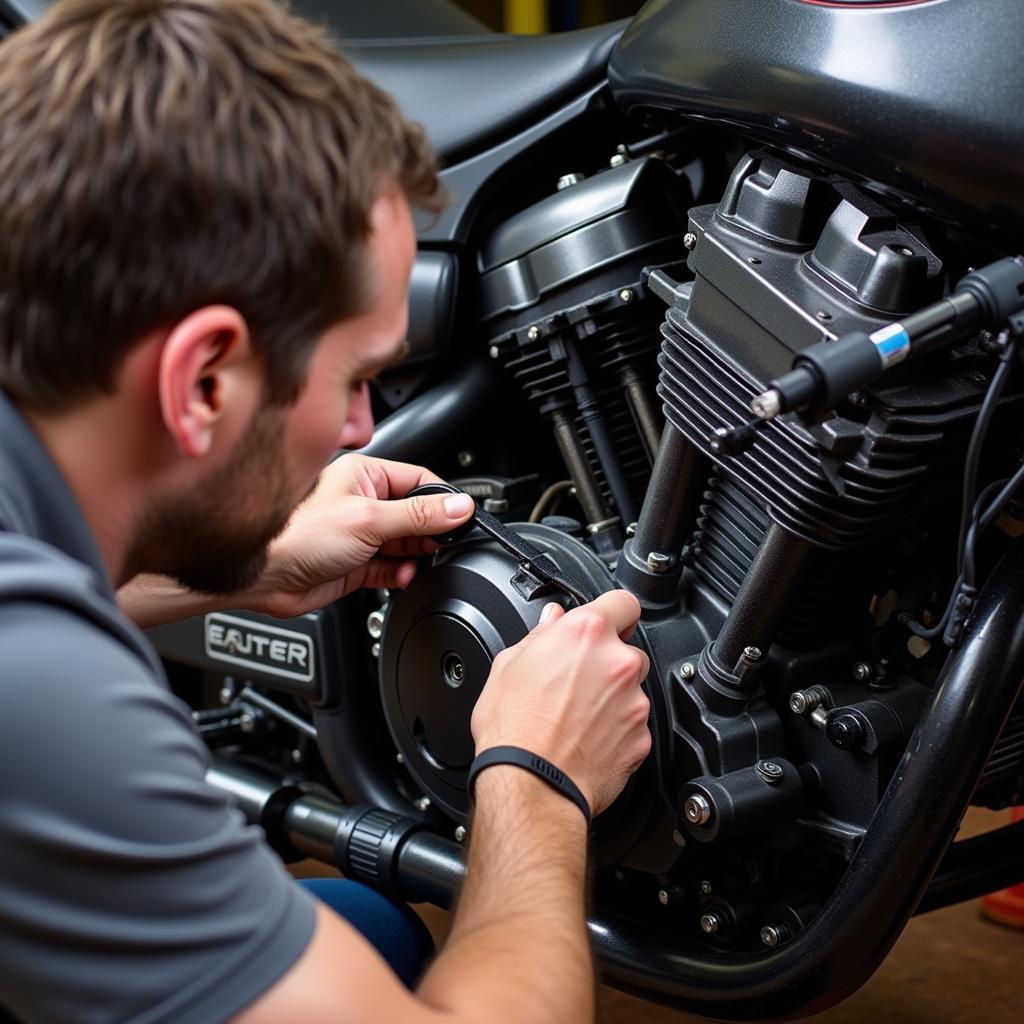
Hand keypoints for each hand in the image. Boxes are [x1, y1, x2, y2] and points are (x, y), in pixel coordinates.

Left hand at [241, 454, 474, 617]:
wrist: (260, 575)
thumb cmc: (295, 534)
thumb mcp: (368, 519)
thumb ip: (418, 516)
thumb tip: (459, 507)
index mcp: (365, 476)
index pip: (420, 482)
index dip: (444, 501)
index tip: (462, 518)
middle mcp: (363, 502)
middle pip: (416, 515)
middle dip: (430, 533)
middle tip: (441, 545)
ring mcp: (360, 534)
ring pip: (405, 544)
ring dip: (416, 557)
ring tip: (418, 563)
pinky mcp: (355, 563)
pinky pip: (391, 568)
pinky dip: (401, 574)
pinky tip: (402, 576)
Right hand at [470, 590, 651, 816]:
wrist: (530, 784)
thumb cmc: (513, 729)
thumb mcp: (508, 665)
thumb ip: (539, 635)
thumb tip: (551, 621)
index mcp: (586, 633)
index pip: (623, 601)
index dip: (613, 611)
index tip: (606, 621)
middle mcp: (618, 662)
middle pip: (627, 648)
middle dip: (606, 660)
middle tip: (576, 679)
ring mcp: (634, 701)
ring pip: (631, 688)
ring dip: (612, 696)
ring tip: (576, 715)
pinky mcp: (641, 737)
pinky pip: (633, 724)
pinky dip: (616, 729)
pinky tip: (586, 737)